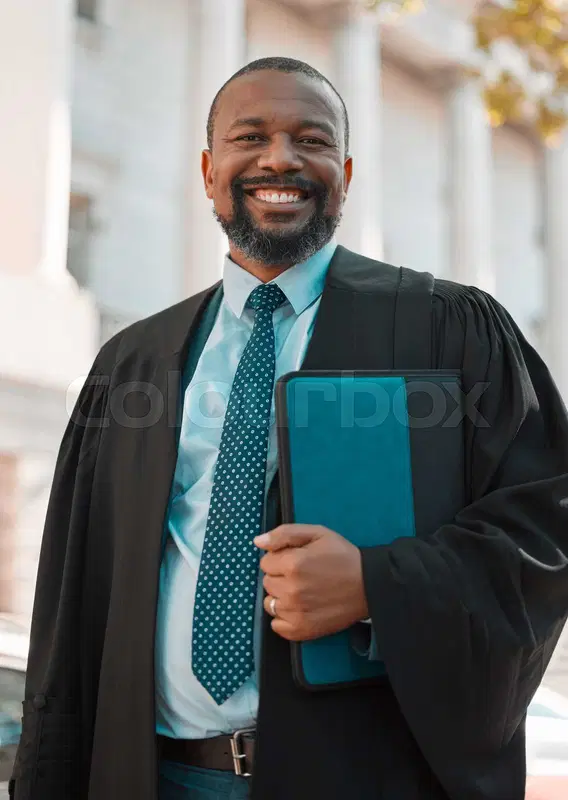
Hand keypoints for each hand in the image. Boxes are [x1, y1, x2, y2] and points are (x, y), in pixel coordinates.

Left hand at [254, 524, 368, 641]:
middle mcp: (290, 590)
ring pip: (270, 603)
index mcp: (292, 565)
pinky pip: (277, 625)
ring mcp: (295, 613)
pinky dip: (284, 618)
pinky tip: (300, 609)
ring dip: (281, 597)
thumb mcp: (317, 533)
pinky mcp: (301, 630)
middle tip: (303, 575)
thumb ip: (284, 534)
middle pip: (267, 582)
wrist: (369, 585)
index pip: (266, 562)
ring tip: (303, 592)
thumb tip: (257, 542)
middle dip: (280, 577)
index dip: (280, 559)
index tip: (297, 560)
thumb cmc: (342, 556)